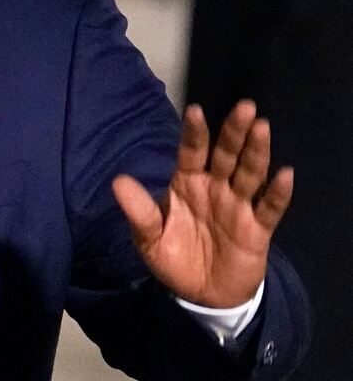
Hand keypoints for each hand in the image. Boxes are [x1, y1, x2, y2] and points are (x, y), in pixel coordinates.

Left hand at [112, 101, 292, 307]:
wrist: (201, 295)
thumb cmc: (174, 258)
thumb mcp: (149, 238)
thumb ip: (139, 211)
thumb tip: (118, 181)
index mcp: (187, 183)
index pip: (192, 152)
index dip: (194, 133)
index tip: (196, 111)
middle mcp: (215, 188)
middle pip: (226, 154)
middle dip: (234, 131)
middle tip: (244, 107)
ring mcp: (238, 206)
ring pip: (250, 173)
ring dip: (257, 151)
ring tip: (262, 127)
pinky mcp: (257, 229)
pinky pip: (269, 208)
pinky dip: (278, 193)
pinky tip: (285, 175)